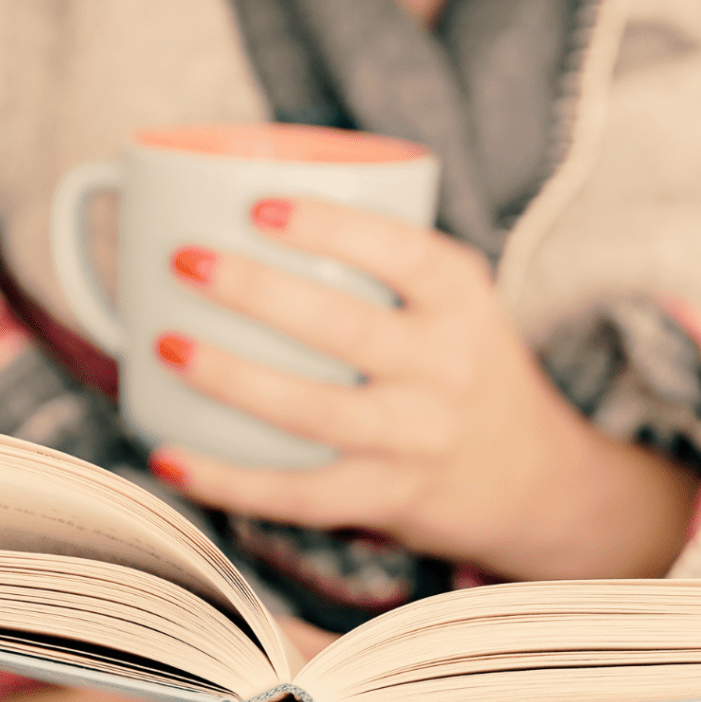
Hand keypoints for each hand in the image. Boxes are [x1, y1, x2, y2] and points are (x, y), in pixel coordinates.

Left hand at [149, 197, 697, 579]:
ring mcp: (418, 438)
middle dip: (255, 290)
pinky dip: (228, 479)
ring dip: (230, 377)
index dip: (328, 227)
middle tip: (185, 260)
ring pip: (313, 410)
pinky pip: (300, 494)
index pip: (402, 253)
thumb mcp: (459, 306)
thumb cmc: (470, 371)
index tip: (256, 204)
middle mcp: (447, 368)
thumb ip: (388, 267)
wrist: (536, 479)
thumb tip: (248, 214)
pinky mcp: (389, 497)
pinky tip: (171, 456)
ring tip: (164, 343)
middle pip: (343, 328)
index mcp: (463, 303)